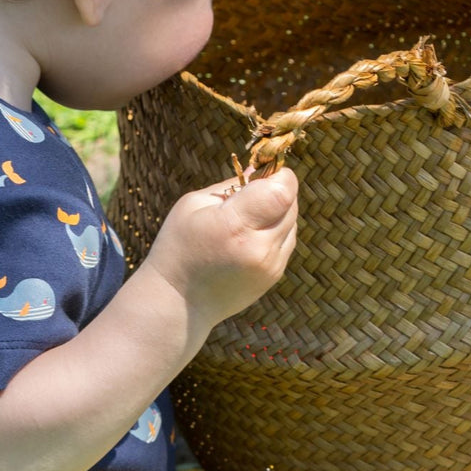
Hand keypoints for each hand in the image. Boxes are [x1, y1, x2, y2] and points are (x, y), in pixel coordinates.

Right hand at [143, 167, 297, 328]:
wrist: (179, 302)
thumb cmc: (178, 246)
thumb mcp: (193, 205)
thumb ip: (232, 185)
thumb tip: (262, 168)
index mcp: (235, 226)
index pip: (282, 191)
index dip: (278, 175)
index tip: (261, 173)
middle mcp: (260, 248)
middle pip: (290, 203)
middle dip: (275, 190)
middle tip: (248, 193)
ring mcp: (271, 265)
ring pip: (292, 221)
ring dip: (276, 211)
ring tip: (244, 219)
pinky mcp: (275, 275)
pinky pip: (286, 239)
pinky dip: (273, 231)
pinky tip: (247, 237)